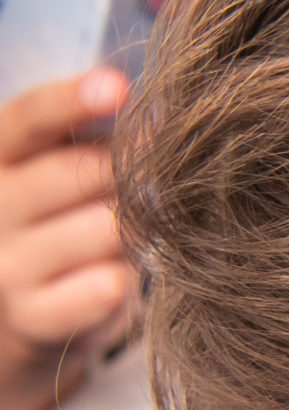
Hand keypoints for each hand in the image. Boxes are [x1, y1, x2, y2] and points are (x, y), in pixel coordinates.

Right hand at [0, 68, 136, 409]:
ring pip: (103, 229)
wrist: (20, 323)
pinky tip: (113, 281)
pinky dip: (123, 283)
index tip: (118, 86)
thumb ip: (92, 145)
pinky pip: (105, 287)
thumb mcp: (61, 179)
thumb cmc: (60, 232)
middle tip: (152, 190)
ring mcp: (3, 264)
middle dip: (129, 177)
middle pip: (79, 172)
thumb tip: (153, 113)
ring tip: (122, 244)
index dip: (72, 99)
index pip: (28, 118)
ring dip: (132, 235)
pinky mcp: (31, 317)